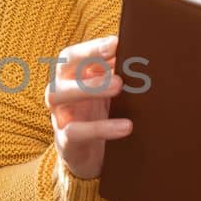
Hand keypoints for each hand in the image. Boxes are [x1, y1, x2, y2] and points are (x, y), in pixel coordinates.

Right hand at [45, 34, 130, 178]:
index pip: (73, 55)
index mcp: (72, 77)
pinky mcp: (65, 141)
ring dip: (88, 87)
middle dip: (87, 58)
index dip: (91, 47)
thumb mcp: (111, 94)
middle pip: (62, 67)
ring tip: (118, 86)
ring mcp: (59, 116)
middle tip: (115, 56)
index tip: (115, 43)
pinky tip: (126, 127)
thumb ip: (118, 73)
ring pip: (59, 94)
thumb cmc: (102, 116)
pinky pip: (75, 131)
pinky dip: (100, 128)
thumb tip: (141, 53)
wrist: (92, 158)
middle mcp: (60, 91)